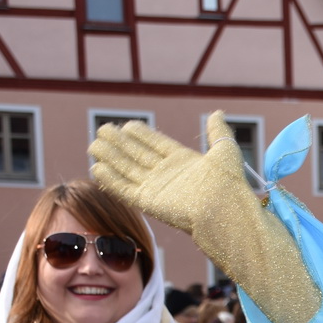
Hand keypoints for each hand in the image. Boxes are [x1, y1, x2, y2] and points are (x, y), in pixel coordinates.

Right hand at [90, 110, 247, 240]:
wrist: (224, 210)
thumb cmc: (228, 182)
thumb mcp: (225, 150)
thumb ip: (218, 131)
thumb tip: (218, 112)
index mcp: (184, 161)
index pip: (157, 144)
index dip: (142, 135)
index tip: (127, 124)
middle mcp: (168, 175)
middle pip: (138, 155)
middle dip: (120, 143)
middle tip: (102, 129)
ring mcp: (157, 188)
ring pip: (127, 170)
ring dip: (110, 158)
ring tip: (94, 144)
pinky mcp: (148, 202)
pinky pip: (124, 189)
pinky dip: (110, 180)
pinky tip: (96, 168)